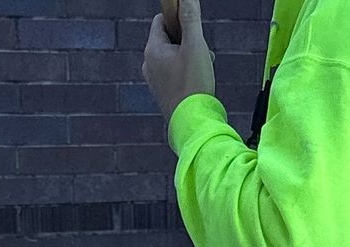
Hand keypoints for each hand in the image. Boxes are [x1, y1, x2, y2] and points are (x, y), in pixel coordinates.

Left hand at [144, 0, 216, 122]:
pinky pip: (173, 73)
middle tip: (201, 54)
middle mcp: (148, 65)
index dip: (178, 19)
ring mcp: (154, 81)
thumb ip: (191, 18)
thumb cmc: (193, 86)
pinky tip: (197, 82)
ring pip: (172, 57)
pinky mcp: (162, 94)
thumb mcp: (195, 46)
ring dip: (189, 57)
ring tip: (201, 70)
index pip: (161, 20)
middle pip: (168, 39)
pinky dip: (186, 73)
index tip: (192, 29)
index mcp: (152, 50)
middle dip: (187, 41)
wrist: (193, 125)